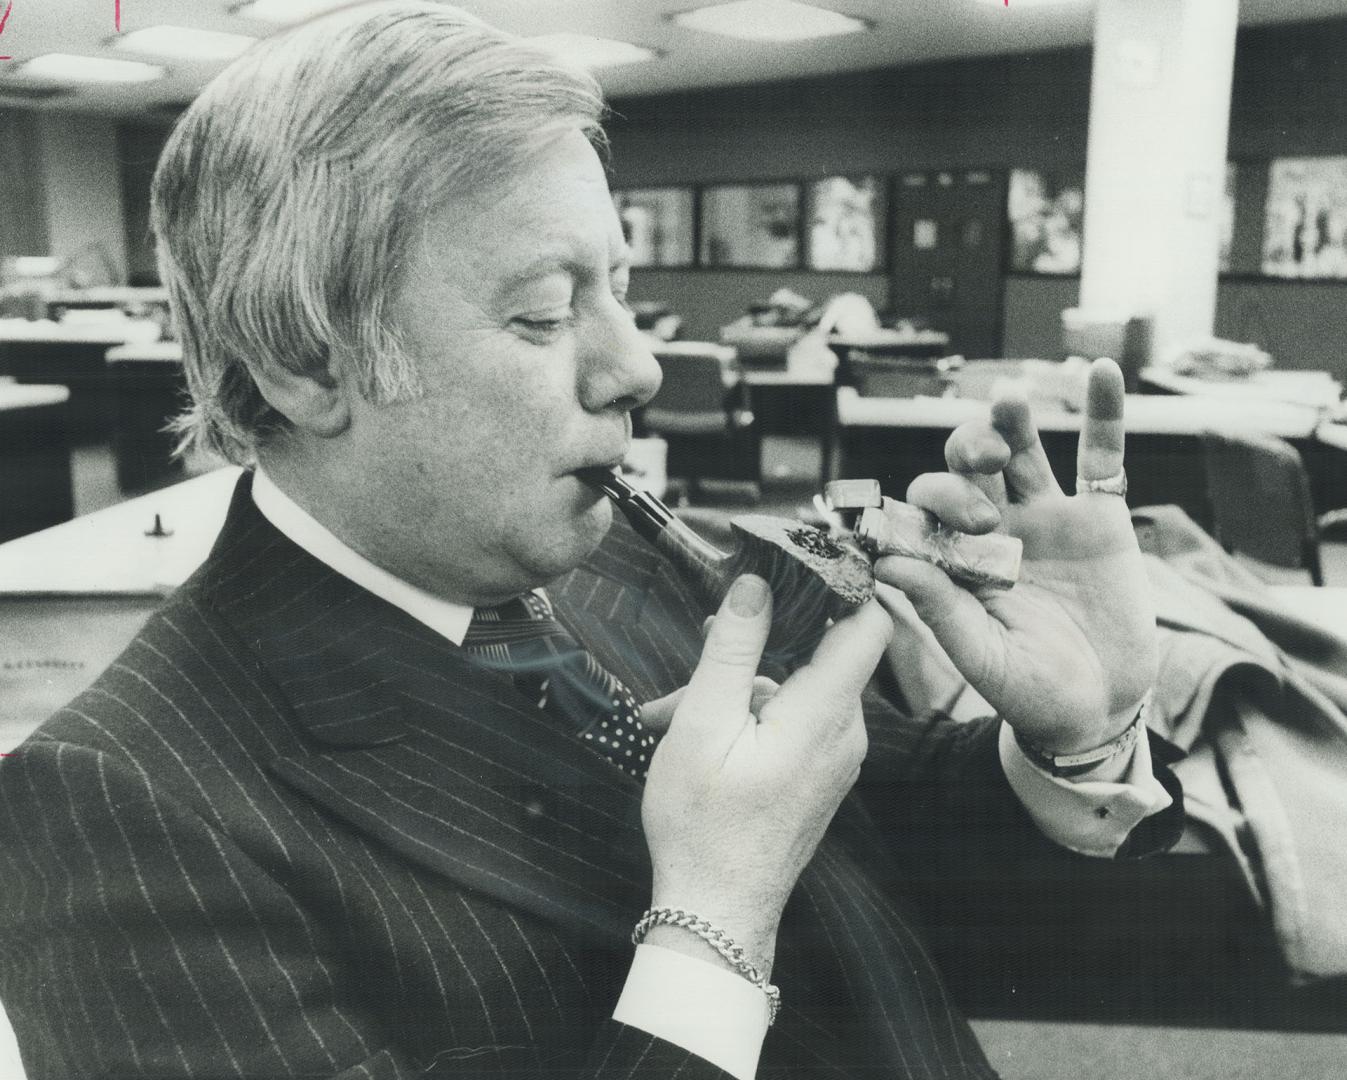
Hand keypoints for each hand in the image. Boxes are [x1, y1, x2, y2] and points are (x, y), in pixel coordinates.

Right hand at [639, 575, 891, 973]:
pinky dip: (748, 714)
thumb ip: (732, 648)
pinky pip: (793, 719)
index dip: (843, 583)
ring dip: (738, 685)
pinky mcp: (820, 773)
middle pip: (820, 650)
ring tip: (674, 710)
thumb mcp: (703, 725)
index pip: (870, 622)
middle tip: (701, 644)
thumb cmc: (704, 827)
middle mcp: (846, 732)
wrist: (717, 915)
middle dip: (759, 640)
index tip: (798, 559)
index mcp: (825, 713)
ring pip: (796, 687)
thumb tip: (755, 584)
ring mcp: (836, 756)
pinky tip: (696, 732)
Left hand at [874, 357, 1155, 753]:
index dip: (929, 504)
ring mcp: (1046, 517)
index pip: (926, 509)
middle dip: (965, 458)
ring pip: (1023, 451)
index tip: (946, 526)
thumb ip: (939, 609)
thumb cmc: (1028, 690)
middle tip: (986, 472)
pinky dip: (1103, 415)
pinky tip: (1103, 374)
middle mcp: (995, 527)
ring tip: (1008, 399)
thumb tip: (888, 563)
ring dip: (1011, 422)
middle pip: (966, 467)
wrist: (1098, 708)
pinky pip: (1101, 458)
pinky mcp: (1100, 518)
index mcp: (954, 557)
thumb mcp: (981, 656)